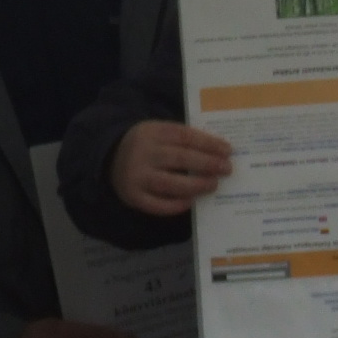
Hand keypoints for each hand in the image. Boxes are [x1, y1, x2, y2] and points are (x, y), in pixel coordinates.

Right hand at [109, 119, 232, 215]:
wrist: (109, 158)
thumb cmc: (146, 145)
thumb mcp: (158, 132)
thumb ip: (182, 140)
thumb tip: (218, 152)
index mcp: (151, 132)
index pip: (184, 136)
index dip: (208, 143)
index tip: (228, 150)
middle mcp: (143, 153)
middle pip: (179, 158)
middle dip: (207, 164)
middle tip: (226, 169)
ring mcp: (137, 176)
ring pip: (169, 183)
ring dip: (195, 185)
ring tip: (213, 185)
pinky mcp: (133, 196)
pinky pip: (158, 205)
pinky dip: (176, 205)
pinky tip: (191, 201)